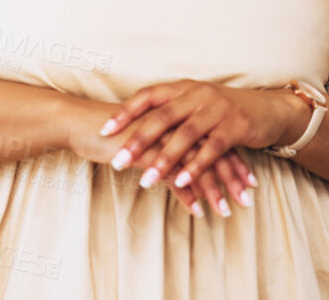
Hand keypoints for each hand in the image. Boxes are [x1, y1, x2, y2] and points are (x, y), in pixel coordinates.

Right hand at [62, 98, 256, 216]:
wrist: (80, 124)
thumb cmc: (111, 130)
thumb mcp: (146, 135)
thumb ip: (165, 144)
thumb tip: (180, 163)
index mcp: (178, 116)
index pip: (214, 138)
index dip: (233, 160)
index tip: (248, 179)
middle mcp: (175, 123)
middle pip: (214, 152)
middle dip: (232, 178)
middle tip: (248, 198)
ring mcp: (162, 137)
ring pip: (198, 166)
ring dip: (214, 191)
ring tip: (227, 211)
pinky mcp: (147, 153)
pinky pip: (174, 177)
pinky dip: (188, 195)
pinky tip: (198, 211)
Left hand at [100, 81, 300, 213]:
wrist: (268, 108)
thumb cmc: (224, 110)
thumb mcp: (195, 105)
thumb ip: (170, 115)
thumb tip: (134, 130)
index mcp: (183, 88)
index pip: (147, 96)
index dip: (125, 112)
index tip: (103, 130)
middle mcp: (197, 94)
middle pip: (162, 117)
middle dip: (138, 141)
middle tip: (117, 161)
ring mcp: (217, 109)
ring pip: (185, 135)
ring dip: (164, 160)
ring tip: (146, 181)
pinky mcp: (235, 126)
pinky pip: (212, 149)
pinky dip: (195, 166)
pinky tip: (182, 182)